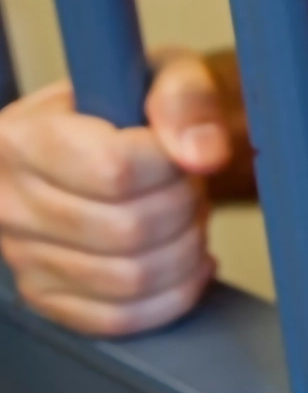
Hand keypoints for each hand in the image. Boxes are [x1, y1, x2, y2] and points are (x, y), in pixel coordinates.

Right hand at [0, 50, 231, 335]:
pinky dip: (174, 296)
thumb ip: (185, 100)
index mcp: (20, 137)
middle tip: (187, 189)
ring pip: (132, 279)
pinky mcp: (45, 297)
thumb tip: (203, 155)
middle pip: (130, 230)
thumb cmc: (126, 105)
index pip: (116, 169)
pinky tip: (185, 262)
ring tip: (184, 220)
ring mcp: (20, 256)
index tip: (177, 154)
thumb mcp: (158, 73)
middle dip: (184, 210)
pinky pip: (122, 319)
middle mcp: (5, 201)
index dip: (171, 167)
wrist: (93, 139)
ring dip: (185, 251)